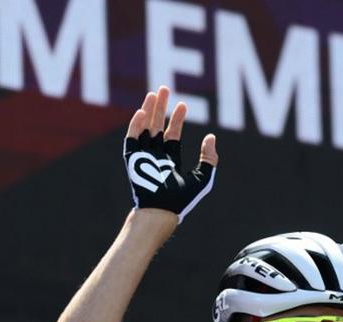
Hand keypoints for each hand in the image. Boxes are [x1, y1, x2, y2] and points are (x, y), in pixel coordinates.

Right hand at [123, 86, 217, 223]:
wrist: (162, 212)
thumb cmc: (182, 201)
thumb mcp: (203, 178)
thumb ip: (209, 158)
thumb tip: (211, 137)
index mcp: (169, 162)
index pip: (171, 136)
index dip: (176, 120)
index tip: (182, 105)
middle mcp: (154, 158)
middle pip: (156, 127)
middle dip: (159, 108)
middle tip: (163, 89)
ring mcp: (142, 158)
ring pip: (144, 129)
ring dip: (148, 111)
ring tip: (153, 94)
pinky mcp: (132, 161)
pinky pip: (132, 140)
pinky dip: (135, 126)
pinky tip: (142, 112)